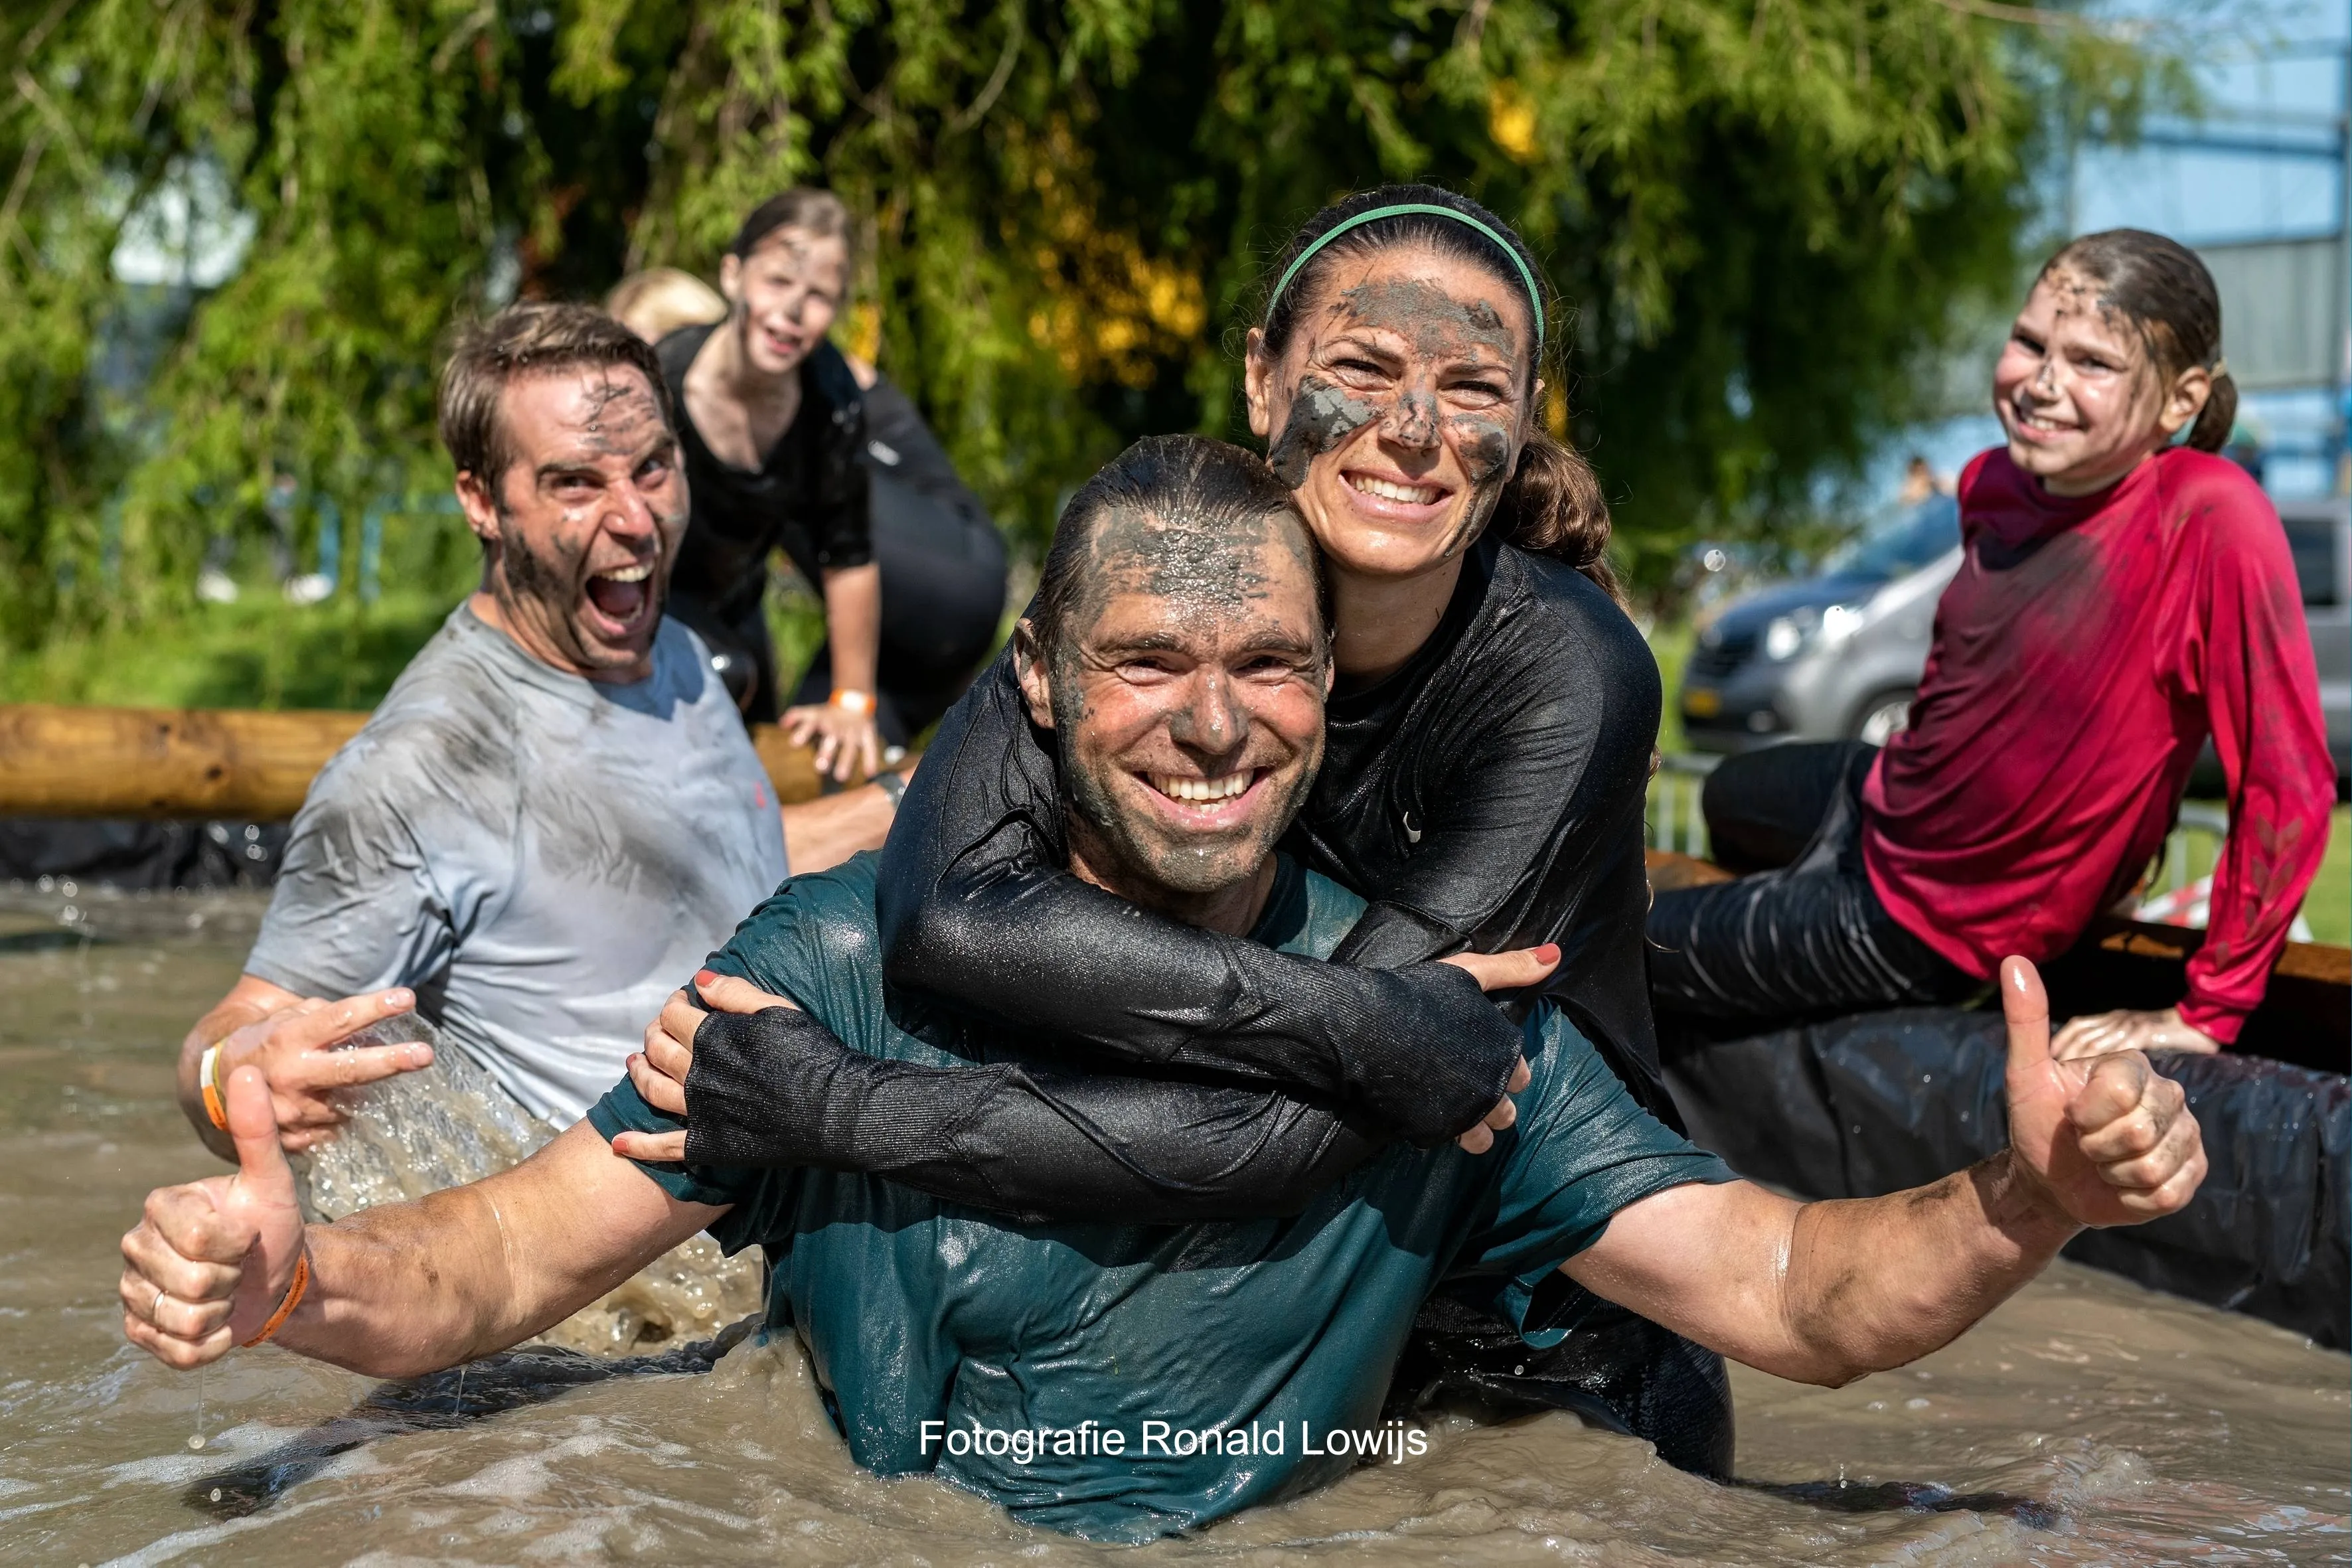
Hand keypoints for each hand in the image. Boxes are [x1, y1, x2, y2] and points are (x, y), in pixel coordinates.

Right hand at [121, 1066, 308, 1367]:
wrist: (277, 1276)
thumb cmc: (271, 1225)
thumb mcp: (271, 1179)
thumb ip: (255, 1129)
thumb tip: (245, 1068)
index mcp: (161, 1207)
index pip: (198, 1239)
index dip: (236, 1244)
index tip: (246, 1235)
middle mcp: (136, 1246)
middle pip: (190, 1282)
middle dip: (230, 1279)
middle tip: (237, 1267)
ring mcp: (133, 1290)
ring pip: (181, 1319)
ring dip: (221, 1312)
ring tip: (227, 1292)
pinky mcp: (140, 1330)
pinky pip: (176, 1350)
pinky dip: (211, 1344)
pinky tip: (220, 1322)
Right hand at [214, 989, 428, 1152]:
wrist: (218, 1087)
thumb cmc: (267, 1042)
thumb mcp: (287, 1018)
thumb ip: (328, 1018)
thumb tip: (373, 1030)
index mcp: (287, 1039)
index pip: (338, 1020)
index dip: (374, 1008)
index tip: (407, 999)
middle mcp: (290, 1077)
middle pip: (348, 1069)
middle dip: (390, 1062)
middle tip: (425, 1054)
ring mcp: (292, 1113)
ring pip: (350, 1102)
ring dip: (375, 1091)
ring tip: (394, 1078)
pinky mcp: (296, 1140)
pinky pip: (338, 1127)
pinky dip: (351, 1114)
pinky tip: (357, 1105)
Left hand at [611, 970, 801, 1162]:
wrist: (836, 1111)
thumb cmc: (813, 1054)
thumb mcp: (779, 1010)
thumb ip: (736, 993)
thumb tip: (699, 980)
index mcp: (714, 1038)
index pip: (675, 1015)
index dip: (674, 1004)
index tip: (682, 1001)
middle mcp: (698, 1074)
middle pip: (658, 1049)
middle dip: (653, 1033)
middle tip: (659, 1029)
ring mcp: (699, 1111)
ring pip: (652, 1089)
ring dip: (638, 1074)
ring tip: (633, 1064)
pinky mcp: (707, 1144)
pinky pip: (664, 1147)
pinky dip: (637, 1145)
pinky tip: (618, 1143)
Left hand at [783, 699, 882, 783]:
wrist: (854, 702)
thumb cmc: (827, 714)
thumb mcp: (812, 712)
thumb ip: (796, 716)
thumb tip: (782, 724)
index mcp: (822, 720)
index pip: (811, 724)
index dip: (803, 732)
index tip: (794, 743)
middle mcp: (837, 727)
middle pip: (831, 739)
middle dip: (826, 752)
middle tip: (820, 768)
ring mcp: (853, 732)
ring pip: (850, 747)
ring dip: (846, 761)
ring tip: (840, 777)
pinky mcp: (867, 734)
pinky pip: (870, 747)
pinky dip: (870, 760)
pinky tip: (869, 773)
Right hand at [1437, 942, 1559, 1154]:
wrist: (1366, 1027)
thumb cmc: (1418, 995)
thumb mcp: (1469, 972)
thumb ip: (1513, 968)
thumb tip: (1555, 955)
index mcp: (1504, 1051)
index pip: (1520, 1076)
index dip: (1504, 1071)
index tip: (1482, 1061)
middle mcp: (1492, 1088)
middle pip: (1505, 1112)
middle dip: (1491, 1103)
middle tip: (1464, 1086)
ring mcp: (1464, 1114)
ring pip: (1483, 1139)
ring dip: (1473, 1129)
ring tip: (1451, 1110)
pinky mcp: (1436, 1131)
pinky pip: (1449, 1142)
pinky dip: (1442, 1131)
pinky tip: (1426, 1113)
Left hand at [2001, 957, 2205, 1229]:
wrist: (2050, 1179)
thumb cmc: (2038, 1123)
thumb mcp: (2024, 1074)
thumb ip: (2026, 1020)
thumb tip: (2014, 961)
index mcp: (2133, 1066)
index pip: (2121, 1091)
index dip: (2086, 1115)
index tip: (2072, 1115)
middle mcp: (2169, 1094)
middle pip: (2138, 1131)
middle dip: (2097, 1146)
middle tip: (2086, 1143)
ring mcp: (2186, 1135)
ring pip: (2152, 1165)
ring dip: (2112, 1173)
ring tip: (2103, 1162)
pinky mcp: (2193, 1173)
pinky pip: (2166, 1192)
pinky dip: (2131, 1196)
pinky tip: (2121, 1184)